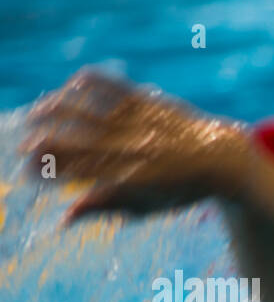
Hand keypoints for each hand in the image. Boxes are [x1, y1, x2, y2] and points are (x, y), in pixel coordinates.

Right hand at [23, 69, 252, 222]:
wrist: (224, 162)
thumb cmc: (181, 191)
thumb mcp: (147, 207)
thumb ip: (104, 209)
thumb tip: (64, 219)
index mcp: (131, 178)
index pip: (77, 172)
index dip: (47, 170)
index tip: (29, 172)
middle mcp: (133, 148)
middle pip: (73, 141)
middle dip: (41, 143)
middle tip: (23, 148)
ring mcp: (140, 122)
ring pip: (85, 109)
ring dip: (53, 109)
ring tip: (35, 114)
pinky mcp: (149, 101)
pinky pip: (111, 85)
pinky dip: (87, 82)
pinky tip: (70, 87)